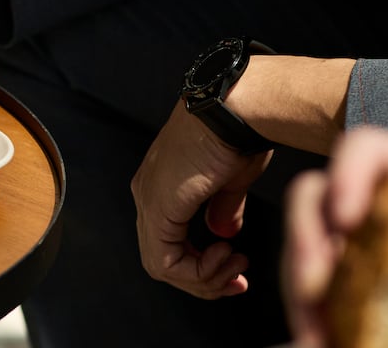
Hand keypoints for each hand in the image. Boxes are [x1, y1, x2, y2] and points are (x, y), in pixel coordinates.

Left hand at [131, 102, 271, 298]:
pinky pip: (163, 261)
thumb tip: (222, 232)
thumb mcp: (230, 180)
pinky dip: (197, 270)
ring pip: (160, 266)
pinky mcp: (157, 207)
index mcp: (162, 185)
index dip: (202, 266)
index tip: (237, 269)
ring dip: (203, 277)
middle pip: (163, 258)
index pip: (169, 242)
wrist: (240, 108)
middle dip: (204, 278)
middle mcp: (147, 193)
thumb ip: (222, 208)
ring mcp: (148, 200)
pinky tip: (225, 255)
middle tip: (238, 279)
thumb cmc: (239, 132)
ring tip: (236, 265)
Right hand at [282, 127, 387, 347]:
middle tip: (312, 285)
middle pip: (314, 198)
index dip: (346, 175)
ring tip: (314, 335)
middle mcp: (367, 193)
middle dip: (304, 241)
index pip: (365, 150)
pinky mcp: (341, 272)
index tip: (345, 219)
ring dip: (300, 291)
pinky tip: (321, 340)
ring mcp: (348, 233)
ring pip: (304, 248)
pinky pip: (311, 287)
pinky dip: (312, 315)